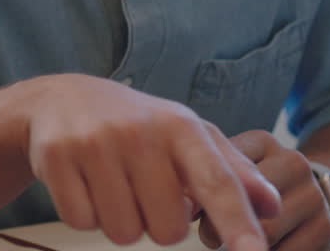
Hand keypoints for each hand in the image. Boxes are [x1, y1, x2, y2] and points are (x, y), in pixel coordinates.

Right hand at [16, 75, 280, 250]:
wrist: (59, 98)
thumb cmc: (135, 124)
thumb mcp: (185, 134)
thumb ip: (232, 171)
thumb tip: (274, 207)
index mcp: (179, 126)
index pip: (216, 182)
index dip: (238, 222)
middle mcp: (139, 132)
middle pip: (166, 229)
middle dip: (156, 223)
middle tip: (141, 189)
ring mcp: (94, 143)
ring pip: (123, 232)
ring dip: (119, 221)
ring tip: (111, 184)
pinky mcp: (55, 156)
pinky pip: (81, 221)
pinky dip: (84, 213)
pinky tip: (83, 182)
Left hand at [199, 130, 329, 250]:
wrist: (313, 186)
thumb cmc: (260, 176)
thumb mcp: (235, 163)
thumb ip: (210, 176)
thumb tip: (187, 210)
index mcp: (263, 142)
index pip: (227, 168)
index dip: (204, 196)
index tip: (191, 212)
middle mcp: (294, 163)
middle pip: (249, 203)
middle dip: (222, 225)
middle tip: (208, 236)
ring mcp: (313, 194)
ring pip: (268, 232)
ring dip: (246, 243)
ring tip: (232, 243)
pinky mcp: (325, 226)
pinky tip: (260, 248)